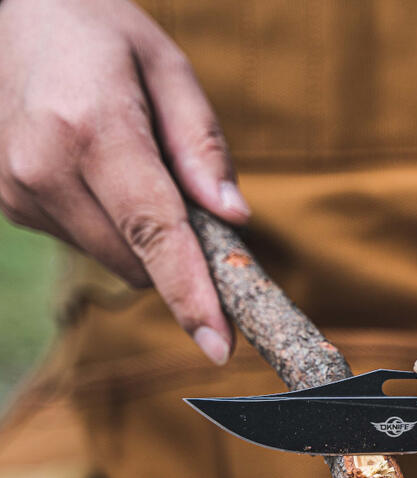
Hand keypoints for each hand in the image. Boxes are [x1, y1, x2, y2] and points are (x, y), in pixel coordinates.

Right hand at [0, 0, 249, 363]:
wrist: (11, 9)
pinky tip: (99, 172)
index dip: (191, 294)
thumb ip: (203, 149)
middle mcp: (43, 168)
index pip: (154, 232)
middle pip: (138, 261)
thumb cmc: (101, 32)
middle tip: (196, 206)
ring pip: (114, 260)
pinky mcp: (7, 202)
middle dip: (179, 256)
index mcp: (91, 129)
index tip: (218, 346)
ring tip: (133, 166)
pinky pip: (86, 243)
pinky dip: (111, 226)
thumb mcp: (168, 70)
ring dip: (142, 238)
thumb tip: (235, 219)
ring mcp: (15, 190)